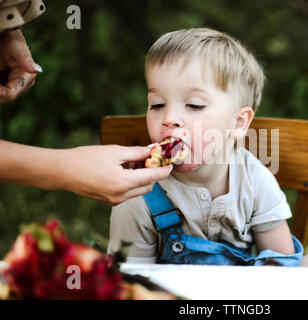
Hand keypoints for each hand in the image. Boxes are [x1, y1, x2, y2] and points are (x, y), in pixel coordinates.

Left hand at [0, 30, 41, 103]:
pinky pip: (0, 91)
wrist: (6, 36)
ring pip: (2, 96)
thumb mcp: (16, 48)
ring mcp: (16, 86)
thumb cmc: (10, 39)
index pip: (10, 94)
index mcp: (27, 78)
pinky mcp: (8, 84)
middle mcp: (23, 85)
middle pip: (5, 97)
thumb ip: (25, 60)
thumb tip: (37, 70)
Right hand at [58, 145, 172, 204]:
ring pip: (139, 191)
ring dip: (143, 178)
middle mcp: (121, 196)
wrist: (62, 171)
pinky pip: (129, 193)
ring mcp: (114, 201)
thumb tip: (153, 150)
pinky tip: (126, 170)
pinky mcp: (109, 202)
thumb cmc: (86, 158)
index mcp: (123, 183)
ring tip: (136, 162)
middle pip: (149, 186)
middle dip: (154, 173)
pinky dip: (133, 183)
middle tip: (152, 159)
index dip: (165, 170)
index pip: (153, 177)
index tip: (170, 163)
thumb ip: (137, 152)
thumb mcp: (114, 151)